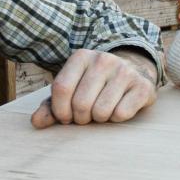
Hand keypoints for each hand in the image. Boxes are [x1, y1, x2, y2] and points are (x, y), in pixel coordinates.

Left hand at [31, 48, 157, 127]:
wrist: (134, 72)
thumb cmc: (95, 86)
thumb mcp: (72, 90)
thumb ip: (51, 106)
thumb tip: (36, 122)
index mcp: (82, 57)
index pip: (61, 88)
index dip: (59, 111)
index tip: (65, 118)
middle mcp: (104, 60)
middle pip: (81, 103)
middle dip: (81, 118)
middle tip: (86, 116)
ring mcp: (125, 71)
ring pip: (101, 111)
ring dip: (99, 119)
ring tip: (102, 111)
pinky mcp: (143, 86)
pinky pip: (121, 114)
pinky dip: (116, 119)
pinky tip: (118, 108)